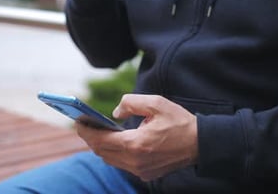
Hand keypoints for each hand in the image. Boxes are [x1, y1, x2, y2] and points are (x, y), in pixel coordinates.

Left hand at [76, 94, 197, 180]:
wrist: (200, 144)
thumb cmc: (178, 121)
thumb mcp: (156, 103)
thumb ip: (131, 103)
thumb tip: (115, 113)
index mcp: (136, 144)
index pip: (101, 141)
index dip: (86, 131)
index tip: (77, 121)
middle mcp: (135, 162)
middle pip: (102, 152)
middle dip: (90, 138)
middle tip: (84, 124)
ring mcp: (141, 170)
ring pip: (111, 160)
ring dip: (101, 146)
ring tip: (96, 131)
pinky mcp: (146, 174)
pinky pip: (122, 164)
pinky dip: (114, 153)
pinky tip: (114, 141)